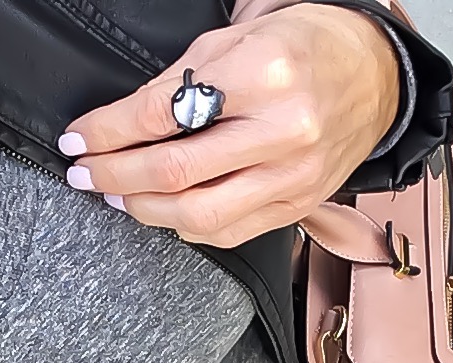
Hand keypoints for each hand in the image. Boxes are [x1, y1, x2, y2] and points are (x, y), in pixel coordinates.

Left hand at [58, 4, 399, 247]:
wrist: (375, 76)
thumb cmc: (304, 48)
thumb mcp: (237, 40)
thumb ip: (180, 83)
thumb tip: (123, 124)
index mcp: (264, 73)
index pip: (163, 113)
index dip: (108, 131)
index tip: (78, 139)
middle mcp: (283, 131)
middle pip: (176, 171)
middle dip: (116, 175)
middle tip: (85, 174)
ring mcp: (293, 177)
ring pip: (200, 214)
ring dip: (145, 209)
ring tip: (117, 195)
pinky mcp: (297, 206)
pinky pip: (229, 232)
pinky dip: (186, 226)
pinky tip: (164, 211)